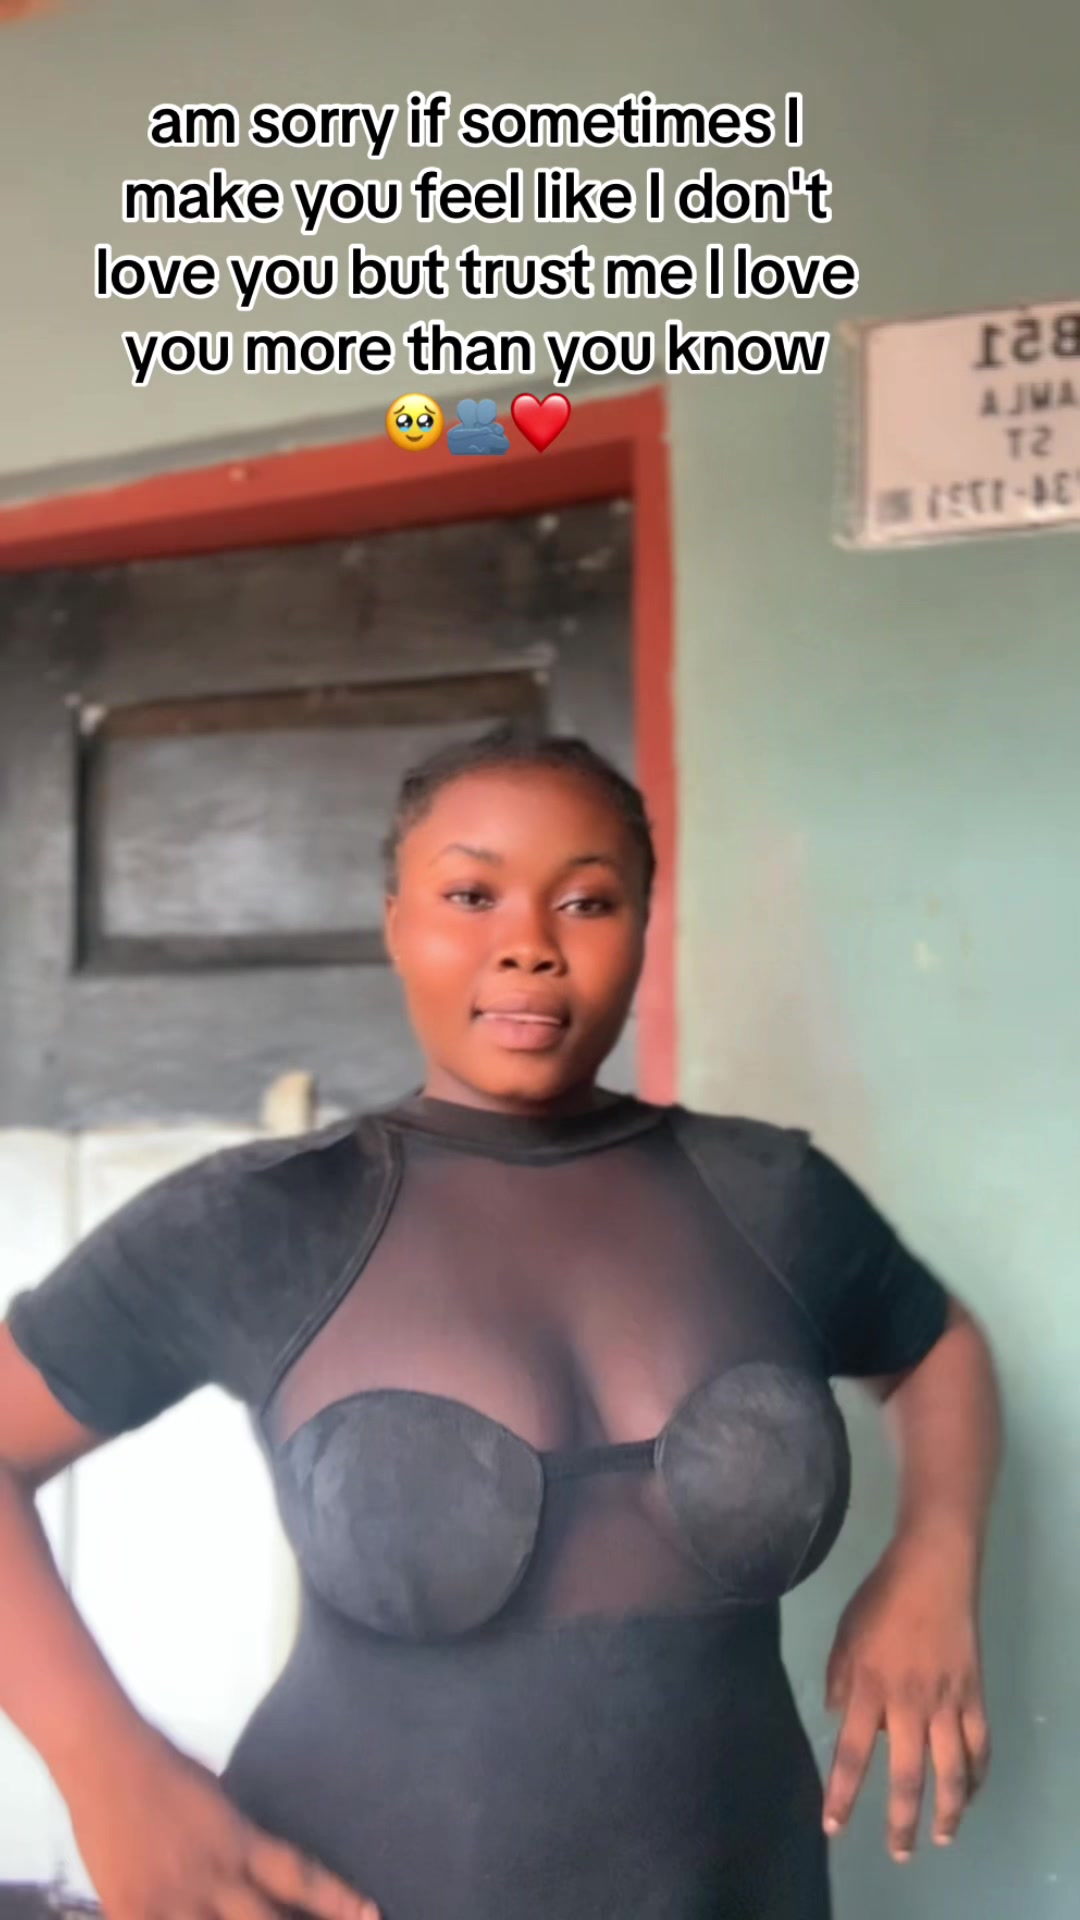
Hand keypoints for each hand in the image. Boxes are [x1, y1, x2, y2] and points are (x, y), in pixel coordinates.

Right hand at [64, 1725, 380, 1919]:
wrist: (105, 1756)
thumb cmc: (165, 1765)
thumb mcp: (218, 1800)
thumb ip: (239, 1838)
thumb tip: (259, 1865)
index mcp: (239, 1840)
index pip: (301, 1877)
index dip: (338, 1900)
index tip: (371, 1915)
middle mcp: (213, 1875)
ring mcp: (171, 1899)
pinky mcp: (131, 1912)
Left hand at [822, 1531, 990, 1861]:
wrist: (933, 1570)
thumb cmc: (881, 1598)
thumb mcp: (844, 1634)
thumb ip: (839, 1679)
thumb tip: (839, 1717)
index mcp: (868, 1689)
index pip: (850, 1754)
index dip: (841, 1794)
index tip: (833, 1827)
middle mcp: (908, 1704)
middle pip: (906, 1777)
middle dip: (901, 1822)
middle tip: (900, 1854)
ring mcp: (946, 1702)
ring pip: (951, 1771)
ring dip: (947, 1810)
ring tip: (941, 1837)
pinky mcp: (973, 1695)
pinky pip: (979, 1746)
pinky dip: (976, 1774)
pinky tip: (969, 1792)